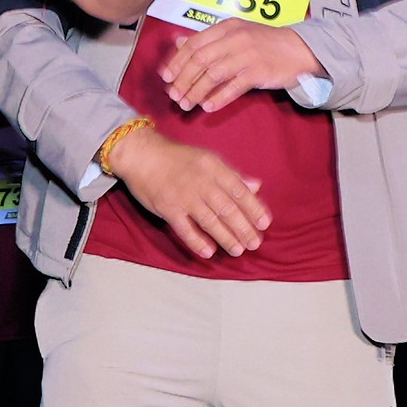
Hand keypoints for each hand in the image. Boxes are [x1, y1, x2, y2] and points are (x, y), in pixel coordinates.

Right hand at [105, 122, 270, 258]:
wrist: (142, 154)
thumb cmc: (177, 158)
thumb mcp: (207, 159)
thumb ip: (232, 175)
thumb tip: (256, 187)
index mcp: (213, 167)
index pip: (239, 190)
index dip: (253, 208)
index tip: (264, 223)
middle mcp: (200, 181)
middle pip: (227, 208)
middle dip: (243, 228)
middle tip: (255, 243)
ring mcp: (183, 196)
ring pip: (209, 221)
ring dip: (225, 237)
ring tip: (237, 250)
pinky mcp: (167, 208)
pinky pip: (185, 229)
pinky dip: (197, 241)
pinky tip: (209, 252)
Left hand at [160, 17, 320, 111]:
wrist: (298, 49)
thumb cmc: (264, 42)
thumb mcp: (235, 33)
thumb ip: (208, 39)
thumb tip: (179, 43)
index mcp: (226, 28)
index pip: (194, 44)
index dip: (177, 62)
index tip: (166, 77)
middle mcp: (234, 39)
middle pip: (200, 61)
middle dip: (183, 80)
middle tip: (173, 95)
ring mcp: (246, 55)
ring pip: (213, 75)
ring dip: (196, 92)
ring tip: (186, 105)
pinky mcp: (258, 72)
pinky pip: (233, 87)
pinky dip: (219, 98)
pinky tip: (208, 107)